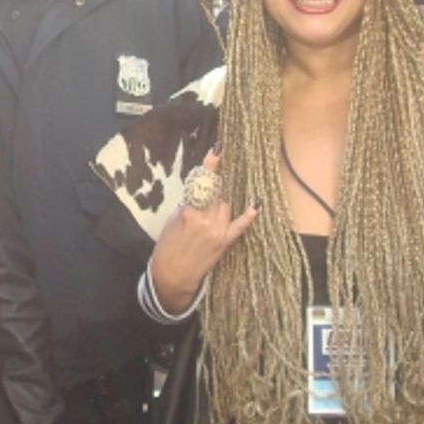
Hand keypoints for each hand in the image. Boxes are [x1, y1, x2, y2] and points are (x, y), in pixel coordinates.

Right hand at [149, 150, 256, 312]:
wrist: (172, 274)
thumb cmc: (167, 247)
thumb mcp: (171, 220)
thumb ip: (187, 205)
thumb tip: (201, 191)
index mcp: (188, 212)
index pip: (200, 184)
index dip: (209, 166)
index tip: (218, 149)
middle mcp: (205, 219)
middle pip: (215, 194)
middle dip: (210, 192)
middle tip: (202, 198)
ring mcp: (217, 231)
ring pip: (225, 205)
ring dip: (219, 205)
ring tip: (206, 218)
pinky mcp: (225, 242)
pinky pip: (240, 225)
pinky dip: (248, 215)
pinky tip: (256, 204)